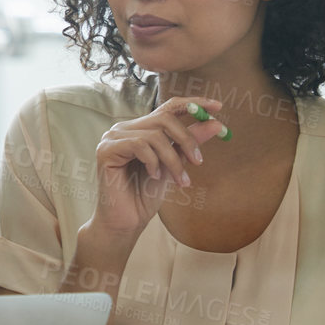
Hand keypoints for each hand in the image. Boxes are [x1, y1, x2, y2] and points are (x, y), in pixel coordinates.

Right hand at [90, 98, 228, 237]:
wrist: (126, 221)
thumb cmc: (145, 194)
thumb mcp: (174, 165)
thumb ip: (189, 144)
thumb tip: (215, 123)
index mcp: (140, 129)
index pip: (168, 107)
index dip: (192, 103)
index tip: (218, 106)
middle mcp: (124, 128)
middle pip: (164, 118)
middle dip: (187, 140)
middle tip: (199, 162)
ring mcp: (113, 138)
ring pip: (155, 135)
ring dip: (173, 160)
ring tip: (179, 180)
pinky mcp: (106, 150)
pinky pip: (139, 145)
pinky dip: (154, 162)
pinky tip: (154, 176)